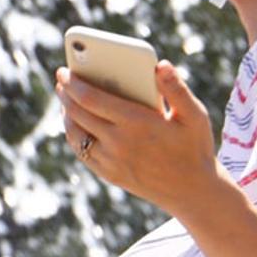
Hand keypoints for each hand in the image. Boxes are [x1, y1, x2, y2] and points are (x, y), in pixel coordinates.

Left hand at [55, 60, 219, 216]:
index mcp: (136, 123)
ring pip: (76, 134)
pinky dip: (74, 136)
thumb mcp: (194, 115)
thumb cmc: (195, 147)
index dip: (74, 83)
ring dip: (66, 115)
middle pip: (78, 114)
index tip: (64, 70)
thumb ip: (176, 88)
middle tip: (61, 79)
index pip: (91, 98)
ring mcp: (111, 161)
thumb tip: (160, 64)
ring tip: (66, 100)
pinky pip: (82, 153)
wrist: (193, 191)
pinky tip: (76, 126)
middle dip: (66, 94)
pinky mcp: (110, 175)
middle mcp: (118, 142)